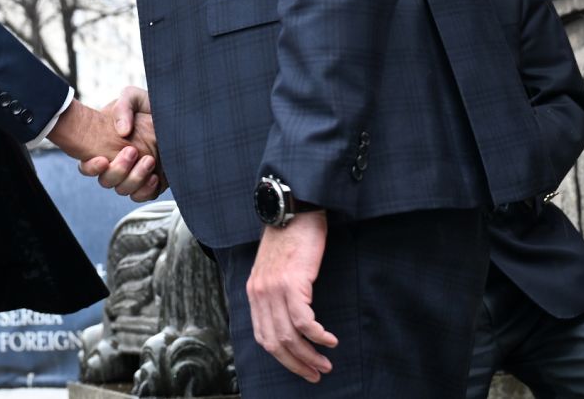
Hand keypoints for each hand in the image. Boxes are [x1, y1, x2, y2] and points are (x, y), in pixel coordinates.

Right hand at [77, 86, 166, 200]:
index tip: (102, 159)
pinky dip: (146, 190)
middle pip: (106, 181)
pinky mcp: (150, 183)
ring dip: (134, 179)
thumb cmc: (149, 105)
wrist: (175, 115)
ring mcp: (133, 174)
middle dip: (118, 170)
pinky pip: (142, 196)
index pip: (87, 165)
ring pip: (123, 190)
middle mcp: (116, 163)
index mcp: (104, 146)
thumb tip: (122, 131)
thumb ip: (123, 108)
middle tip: (132, 151)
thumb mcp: (134, 98)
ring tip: (149, 160)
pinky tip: (154, 177)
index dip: (91, 167)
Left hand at [247, 212, 337, 382]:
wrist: (295, 209)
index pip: (263, 336)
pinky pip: (305, 321)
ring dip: (310, 355)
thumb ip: (275, 292)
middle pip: (275, 342)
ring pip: (289, 336)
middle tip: (316, 373)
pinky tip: (330, 340)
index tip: (301, 368)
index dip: (283, 358)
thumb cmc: (290, 236)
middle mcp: (259, 293)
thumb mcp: (274, 267)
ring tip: (325, 363)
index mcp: (254, 292)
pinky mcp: (292, 282)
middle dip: (296, 364)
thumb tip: (288, 319)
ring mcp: (274, 288)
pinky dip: (318, 336)